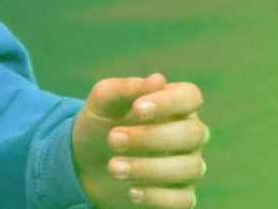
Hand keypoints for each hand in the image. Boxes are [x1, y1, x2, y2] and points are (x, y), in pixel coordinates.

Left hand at [70, 73, 209, 207]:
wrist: (84, 163)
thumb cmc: (99, 124)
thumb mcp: (102, 102)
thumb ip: (125, 88)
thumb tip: (157, 79)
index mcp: (174, 104)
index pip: (190, 96)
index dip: (169, 102)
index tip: (138, 109)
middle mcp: (188, 133)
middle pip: (193, 133)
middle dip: (151, 137)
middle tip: (112, 139)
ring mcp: (187, 165)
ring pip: (189, 168)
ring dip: (148, 168)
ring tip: (112, 167)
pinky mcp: (180, 195)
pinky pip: (184, 200)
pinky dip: (157, 196)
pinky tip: (131, 190)